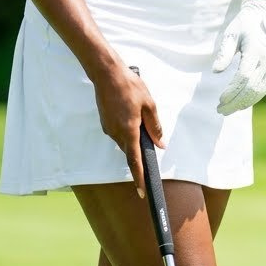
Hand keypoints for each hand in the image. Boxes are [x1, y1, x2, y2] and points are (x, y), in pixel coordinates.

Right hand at [94, 63, 164, 197]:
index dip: (139, 177)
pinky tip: (130, 113)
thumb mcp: (149, 104)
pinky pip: (118, 131)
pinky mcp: (105, 122)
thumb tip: (160, 143)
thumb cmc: (129, 86)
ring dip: (133, 135)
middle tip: (149, 135)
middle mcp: (116, 133)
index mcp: (129, 131)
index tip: (141, 191)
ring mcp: (108, 128)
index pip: (134, 161)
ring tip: (138, 114)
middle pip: (130, 150)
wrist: (106, 73)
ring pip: (124, 140)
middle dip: (139, 148)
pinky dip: (126, 128)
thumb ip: (155, 126)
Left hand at [212, 0, 265, 114]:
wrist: (264, 15)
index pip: (244, 77)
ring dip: (244, 103)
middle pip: (251, 88)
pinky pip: (264, 87)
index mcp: (255, 51)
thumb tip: (216, 71)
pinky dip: (253, 98)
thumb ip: (224, 53)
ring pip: (259, 90)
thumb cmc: (244, 24)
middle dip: (236, 102)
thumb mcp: (231, 34)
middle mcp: (265, 60)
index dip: (232, 91)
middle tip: (220, 110)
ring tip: (228, 109)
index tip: (220, 99)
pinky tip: (241, 103)